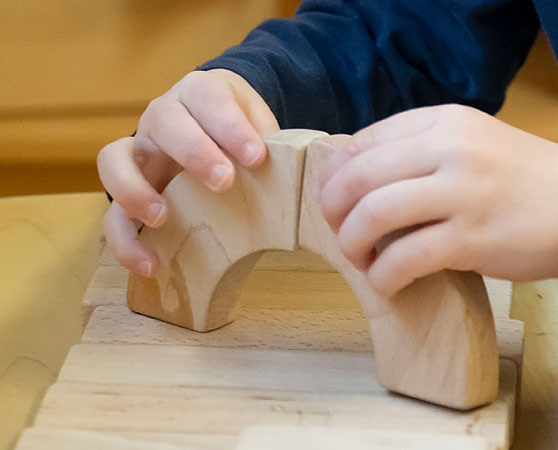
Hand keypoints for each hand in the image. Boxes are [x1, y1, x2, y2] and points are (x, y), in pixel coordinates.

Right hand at [98, 69, 278, 275]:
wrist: (216, 133)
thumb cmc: (242, 132)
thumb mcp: (261, 126)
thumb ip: (275, 143)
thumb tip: (307, 171)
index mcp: (199, 93)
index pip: (209, 100)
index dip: (230, 126)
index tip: (257, 155)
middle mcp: (162, 117)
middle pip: (163, 122)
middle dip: (193, 151)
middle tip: (224, 182)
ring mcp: (139, 153)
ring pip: (114, 161)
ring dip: (134, 190)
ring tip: (162, 217)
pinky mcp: (128, 191)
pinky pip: (111, 214)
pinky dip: (126, 240)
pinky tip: (152, 264)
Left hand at [317, 104, 557, 296]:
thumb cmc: (528, 178)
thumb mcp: (473, 141)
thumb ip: (423, 152)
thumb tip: (361, 181)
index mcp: (443, 120)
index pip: (363, 141)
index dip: (336, 175)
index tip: (332, 200)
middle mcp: (448, 148)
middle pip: (358, 178)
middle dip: (333, 211)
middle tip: (339, 233)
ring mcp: (460, 192)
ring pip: (373, 216)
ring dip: (352, 244)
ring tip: (362, 259)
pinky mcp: (472, 238)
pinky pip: (404, 258)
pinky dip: (383, 275)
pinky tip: (388, 282)